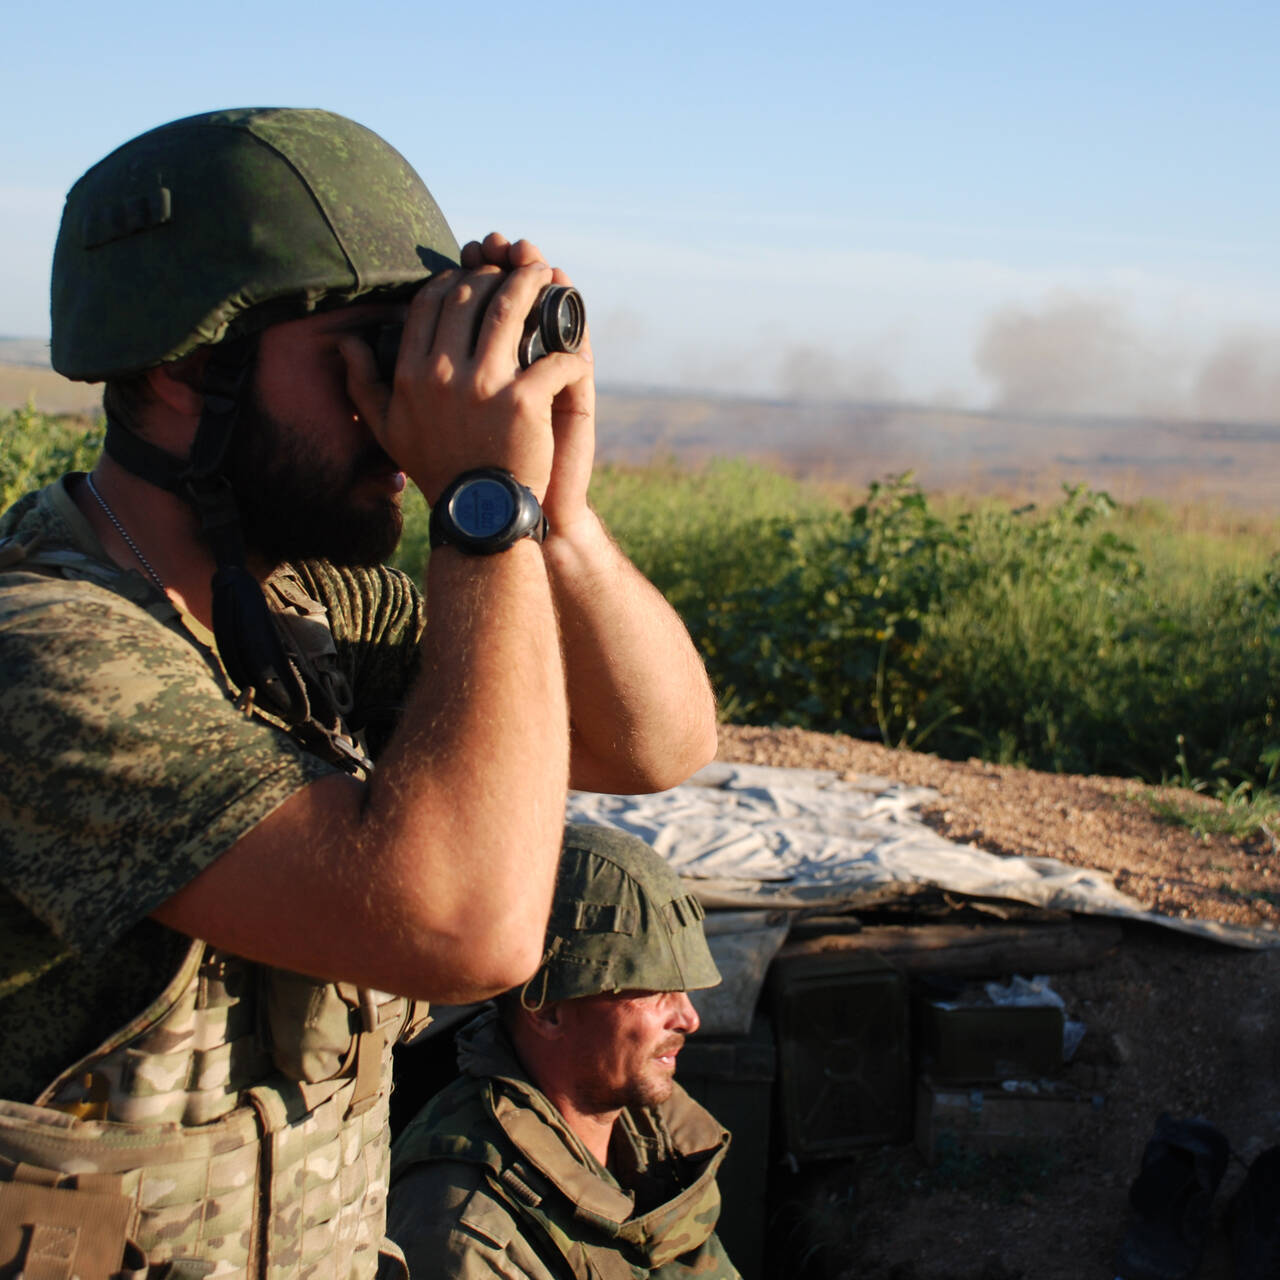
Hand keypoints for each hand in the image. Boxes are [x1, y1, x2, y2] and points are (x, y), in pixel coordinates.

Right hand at [341, 244, 589, 505]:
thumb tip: (346, 343)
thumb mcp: (387, 430)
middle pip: (471, 297)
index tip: (473, 275)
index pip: (431, 303)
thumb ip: (363, 383)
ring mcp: (484, 387)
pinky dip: (569, 352)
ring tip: (548, 276)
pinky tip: (576, 350)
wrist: (478, 515)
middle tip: (516, 268)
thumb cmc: (436, 470)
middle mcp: (443, 374)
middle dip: (496, 274)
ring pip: (511, 312)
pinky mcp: (523, 403)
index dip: (454, 279)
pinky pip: (553, 360)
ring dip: (532, 285)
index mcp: (412, 374)